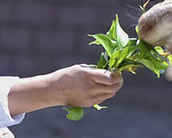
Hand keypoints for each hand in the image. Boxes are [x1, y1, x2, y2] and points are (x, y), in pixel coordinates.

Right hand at [7, 64, 123, 114]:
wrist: (53, 91)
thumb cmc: (66, 76)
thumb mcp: (80, 68)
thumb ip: (95, 70)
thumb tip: (109, 71)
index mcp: (88, 76)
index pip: (111, 78)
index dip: (117, 74)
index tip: (115, 69)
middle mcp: (91, 89)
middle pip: (114, 88)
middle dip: (118, 81)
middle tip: (116, 75)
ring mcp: (90, 98)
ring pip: (110, 94)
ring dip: (112, 87)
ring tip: (106, 81)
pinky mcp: (89, 104)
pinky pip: (103, 98)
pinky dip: (105, 92)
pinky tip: (98, 87)